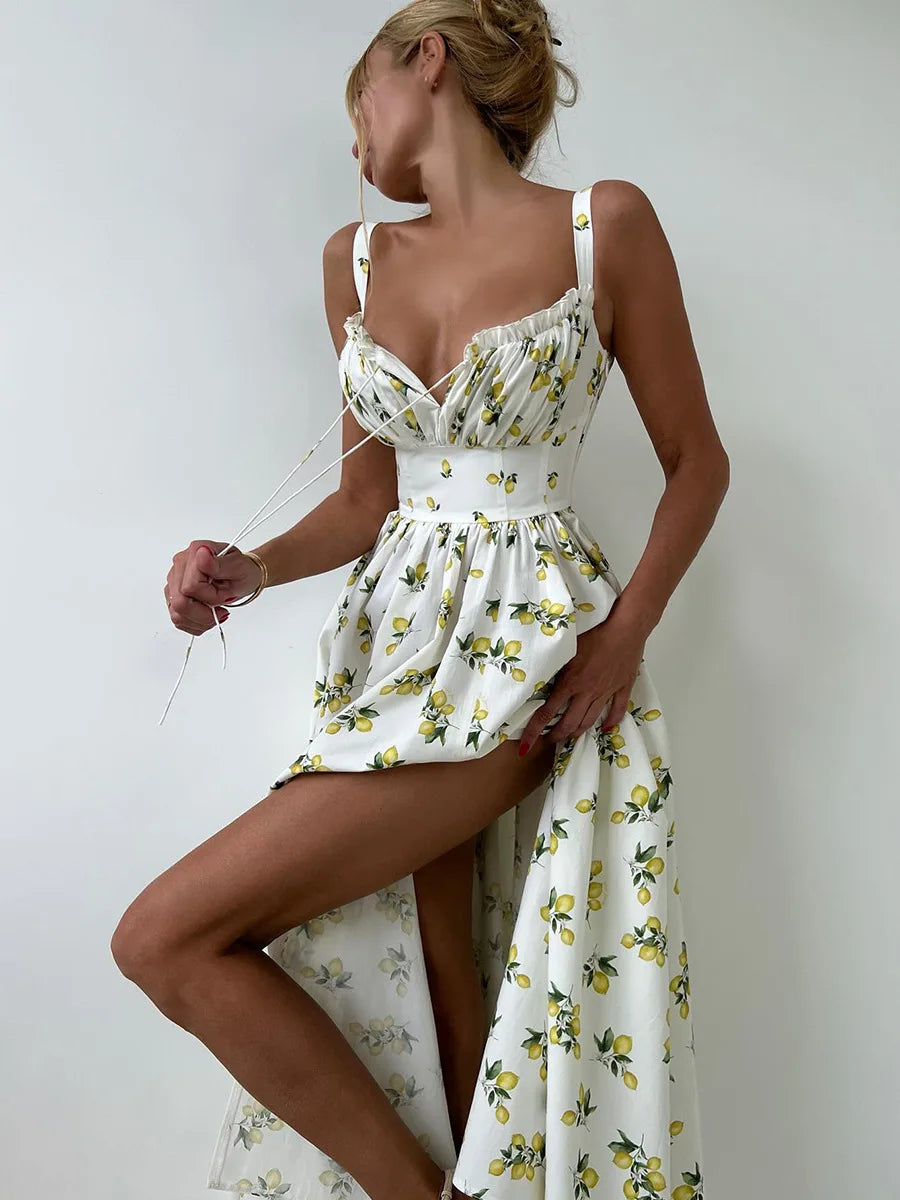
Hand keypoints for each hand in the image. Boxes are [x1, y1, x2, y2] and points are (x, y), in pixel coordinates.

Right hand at [164, 541, 262, 635]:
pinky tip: (206, 615)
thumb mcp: (239, 567)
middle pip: (180, 602)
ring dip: (199, 620)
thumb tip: (203, 555)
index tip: (226, 596)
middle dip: (203, 613)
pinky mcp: (173, 593)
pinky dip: (194, 622)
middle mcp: (181, 564)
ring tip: (215, 613)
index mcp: (196, 551)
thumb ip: (220, 564)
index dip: (211, 597)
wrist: (241, 575)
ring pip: (176, 613)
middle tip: (221, 611)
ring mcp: (174, 579)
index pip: (191, 587)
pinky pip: (176, 617)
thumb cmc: (242, 571)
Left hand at [517, 609, 646, 754]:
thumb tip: (541, 676)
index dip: (534, 731)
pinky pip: (616, 711)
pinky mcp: (623, 688)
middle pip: (569, 723)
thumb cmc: (595, 633)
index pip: (547, 713)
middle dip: (556, 735)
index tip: (526, 746)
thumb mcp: (568, 648)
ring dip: (578, 732)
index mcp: (571, 682)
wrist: (626, 628)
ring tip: (570, 736)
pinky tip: (605, 728)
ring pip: (590, 721)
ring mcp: (607, 692)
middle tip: (548, 740)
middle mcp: (588, 692)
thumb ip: (556, 666)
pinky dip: (610, 722)